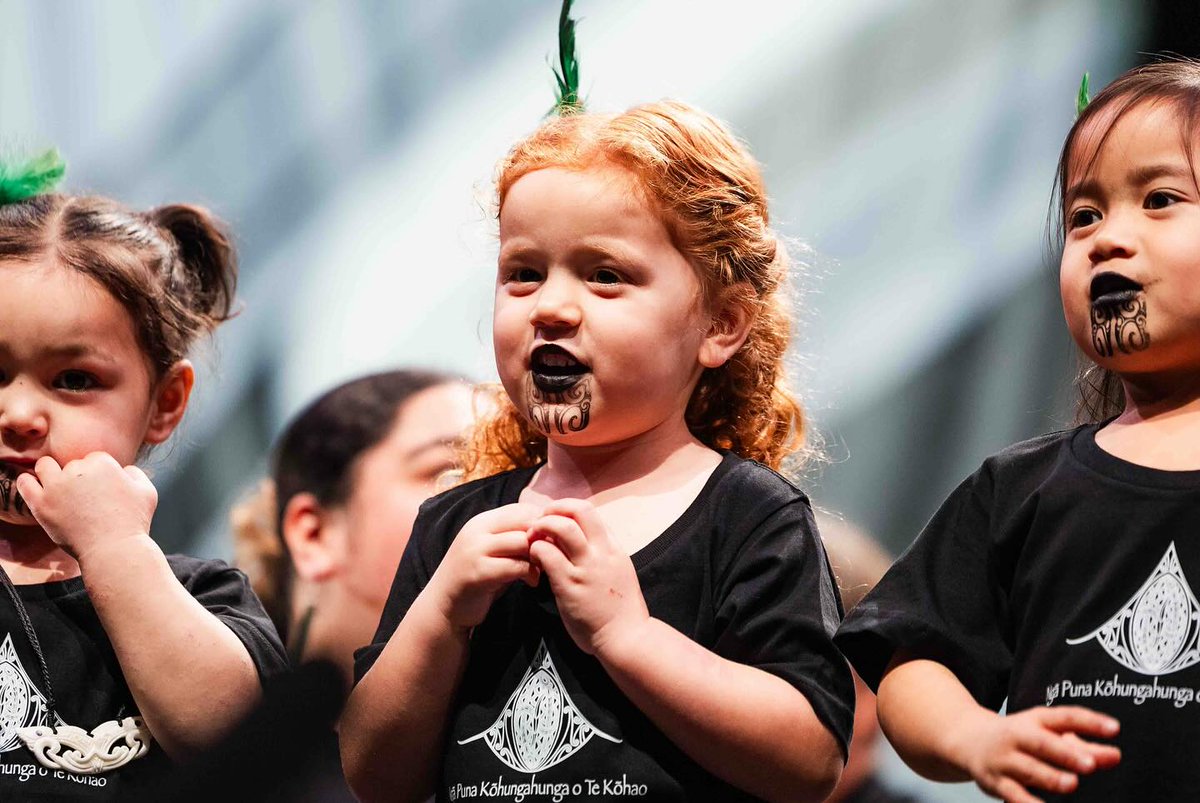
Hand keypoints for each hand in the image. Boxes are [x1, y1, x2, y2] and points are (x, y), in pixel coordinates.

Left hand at [15, 453, 157, 561]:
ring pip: (45, 466)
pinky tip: (36, 489)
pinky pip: (25, 483)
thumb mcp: (148, 491)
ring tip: (59, 490)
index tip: (100, 491)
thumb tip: (123, 470)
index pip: (94, 458)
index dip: (98, 474)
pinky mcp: (41, 504)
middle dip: (77, 478)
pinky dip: (29, 483)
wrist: (115, 550)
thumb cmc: (133, 523)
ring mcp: (57, 486)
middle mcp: (78, 469)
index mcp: (102, 463)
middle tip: (84, 499)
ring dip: (51, 474)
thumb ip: (135, 473)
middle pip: (71, 464)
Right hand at [425, 503, 541, 630]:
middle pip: (524, 521)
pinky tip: (531, 582)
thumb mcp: (493, 551)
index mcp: (482, 521)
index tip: (552, 540)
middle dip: (543, 538)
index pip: (521, 509)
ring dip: (538, 556)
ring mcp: (475, 550)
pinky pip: (515, 566)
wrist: (444, 606)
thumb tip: (547, 530)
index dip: (542, 522)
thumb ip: (514, 539)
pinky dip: (530, 573)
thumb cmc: (476, 578)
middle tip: (553, 555)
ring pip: (521, 541)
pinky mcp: (478, 573)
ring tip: (541, 569)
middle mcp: (477, 530)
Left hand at [526, 498, 648, 656]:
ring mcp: (586, 567)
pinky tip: (533, 560)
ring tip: (532, 538)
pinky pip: (548, 555)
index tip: (554, 519)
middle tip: (539, 522)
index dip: (566, 509)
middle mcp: (601, 552)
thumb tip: (582, 540)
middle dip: (554, 509)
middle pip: (578, 509)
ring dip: (542, 526)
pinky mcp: (570, 585)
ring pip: (562, 527)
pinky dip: (536, 550)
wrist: (627, 637)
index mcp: (613, 547)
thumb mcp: (618, 570)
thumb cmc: (620, 609)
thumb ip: (602, 554)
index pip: (589, 511)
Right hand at [956, 706, 1119, 801]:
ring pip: (1027, 769)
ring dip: (1049, 777)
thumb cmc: (1020, 739)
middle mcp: (1017, 736)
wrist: (968, 740)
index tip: (1115, 729)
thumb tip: (1115, 757)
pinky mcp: (996, 782)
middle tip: (1090, 763)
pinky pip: (1012, 795)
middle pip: (1041, 743)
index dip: (1089, 722)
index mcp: (1035, 720)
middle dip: (1065, 753)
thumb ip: (1084, 747)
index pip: (1064, 717)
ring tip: (1070, 784)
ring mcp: (1004, 759)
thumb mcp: (1048, 734)